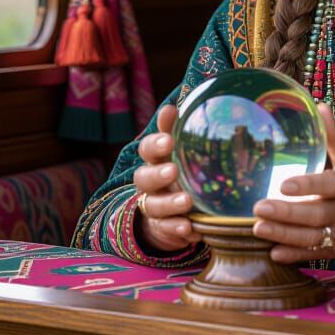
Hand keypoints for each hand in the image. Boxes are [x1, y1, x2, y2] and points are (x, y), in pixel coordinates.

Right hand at [131, 104, 201, 251]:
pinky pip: (165, 230)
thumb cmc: (180, 171)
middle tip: (173, 171)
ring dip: (169, 203)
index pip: (148, 149)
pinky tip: (190, 229)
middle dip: (157, 174)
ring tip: (187, 202)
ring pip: (154, 205)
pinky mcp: (161, 228)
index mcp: (155, 160)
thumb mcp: (181, 150)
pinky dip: (176, 229)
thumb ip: (175, 129)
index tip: (169, 141)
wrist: (171, 211)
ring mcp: (154, 206)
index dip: (156, 144)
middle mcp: (150, 183)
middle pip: (143, 178)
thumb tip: (174, 105)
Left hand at [251, 104, 334, 266]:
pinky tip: (273, 252)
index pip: (330, 185)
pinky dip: (295, 256)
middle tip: (258, 207)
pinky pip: (316, 254)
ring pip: (313, 238)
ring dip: (284, 235)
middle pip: (317, 215)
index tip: (283, 184)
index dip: (308, 186)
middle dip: (286, 214)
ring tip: (257, 228)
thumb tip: (318, 106)